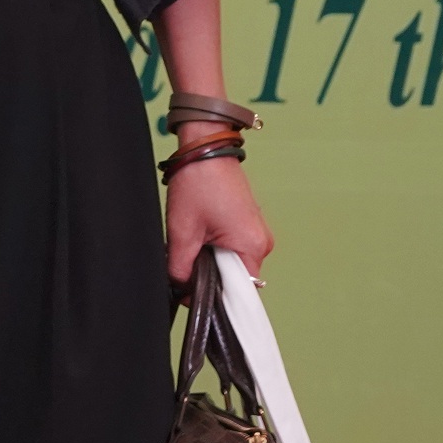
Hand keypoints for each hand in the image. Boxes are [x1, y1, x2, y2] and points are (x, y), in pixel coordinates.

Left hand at [163, 127, 273, 283]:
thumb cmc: (199, 181)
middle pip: (234, 279)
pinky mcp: (247, 223)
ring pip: (231, 264)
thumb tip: (181, 289)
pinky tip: (201, 232)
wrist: (205, 146)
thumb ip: (181, 269)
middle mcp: (261, 242)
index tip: (191, 291)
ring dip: (210, 261)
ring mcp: (256, 232)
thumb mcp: (183, 232)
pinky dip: (215, 248)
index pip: (238, 293)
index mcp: (252, 246)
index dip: (212, 295)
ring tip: (194, 240)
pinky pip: (233, 248)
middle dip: (208, 276)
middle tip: (186, 258)